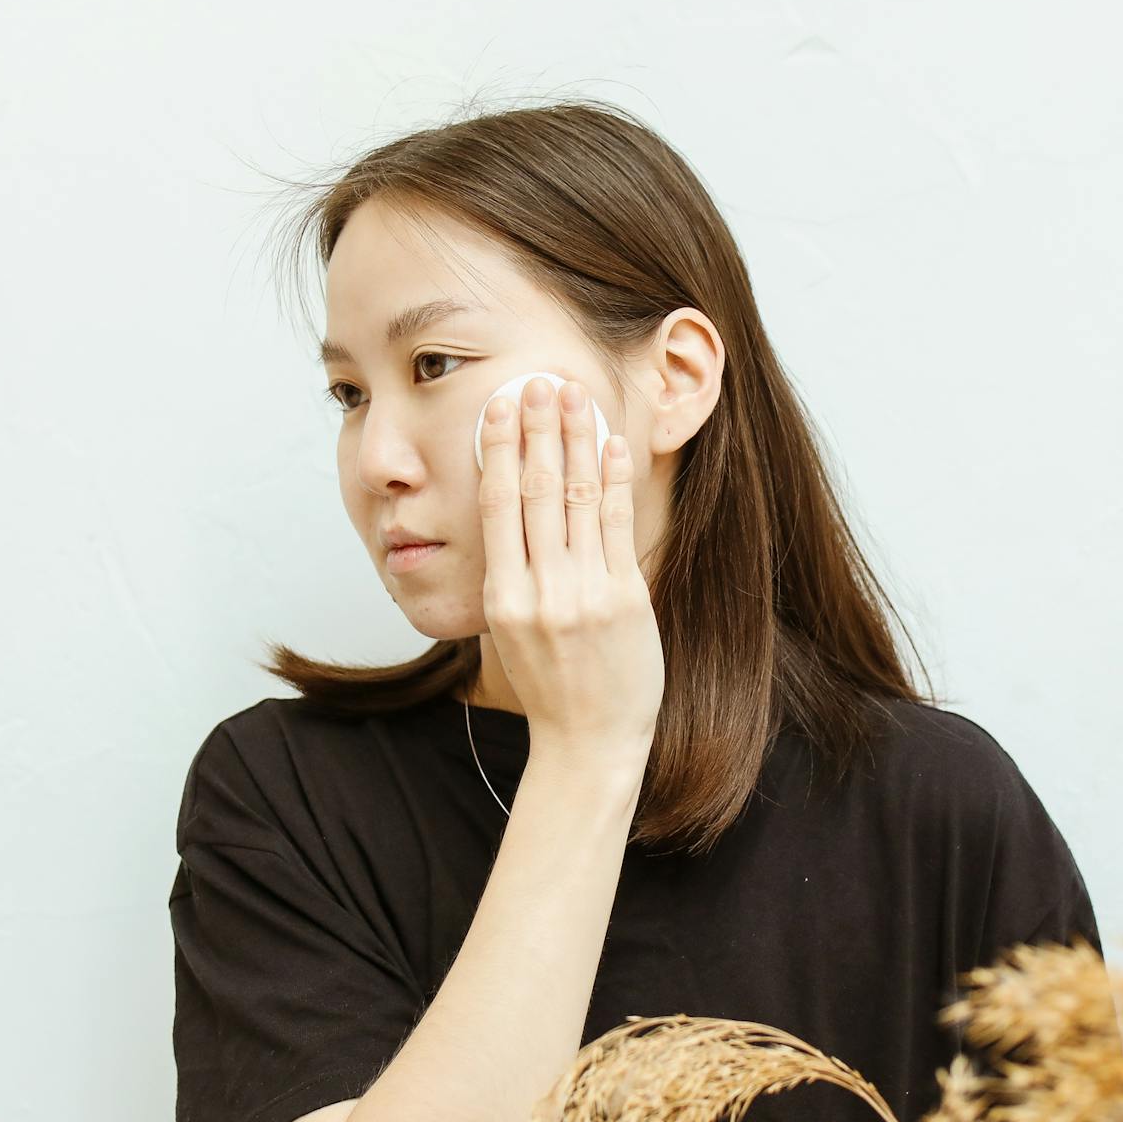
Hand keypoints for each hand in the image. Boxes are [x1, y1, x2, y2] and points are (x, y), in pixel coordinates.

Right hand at [477, 374, 663, 765]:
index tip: (502, 405)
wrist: (589, 741)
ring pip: (576, 498)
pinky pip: (616, 526)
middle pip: (535, 490)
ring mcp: (583, 593)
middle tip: (540, 380)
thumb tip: (504, 513)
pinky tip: (611, 445)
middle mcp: (539, 590)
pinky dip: (613, 480)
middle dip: (539, 429)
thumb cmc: (551, 684)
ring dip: (576, 439)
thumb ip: (508, 574)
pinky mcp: (624, 599)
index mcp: (502, 595)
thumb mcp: (509, 630)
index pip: (497, 503)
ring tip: (575, 396)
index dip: (500, 448)